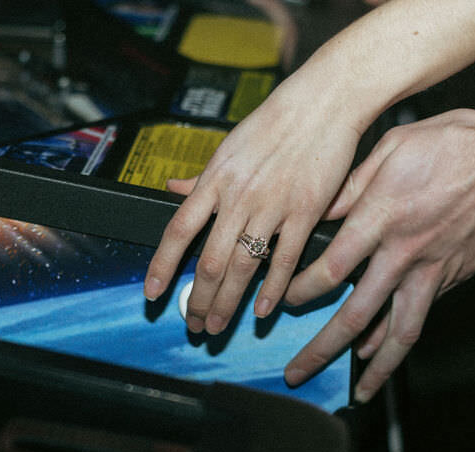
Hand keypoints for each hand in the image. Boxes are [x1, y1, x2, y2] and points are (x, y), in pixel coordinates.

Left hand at [143, 51, 373, 334]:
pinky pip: (284, 259)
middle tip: (193, 325)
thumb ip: (201, 178)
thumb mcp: (228, 146)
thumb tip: (172, 189)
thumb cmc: (275, 122)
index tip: (152, 294)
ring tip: (217, 326)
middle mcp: (238, 196)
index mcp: (215, 179)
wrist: (323, 102)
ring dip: (227, 302)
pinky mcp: (306, 212)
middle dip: (197, 299)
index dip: (161, 265)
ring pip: (242, 266)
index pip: (178, 230)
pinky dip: (272, 289)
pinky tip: (263, 310)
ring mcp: (272, 206)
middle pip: (209, 260)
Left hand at [282, 107, 474, 401]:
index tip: (283, 302)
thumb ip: (353, 184)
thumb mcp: (394, 146)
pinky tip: (386, 347)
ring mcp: (435, 268)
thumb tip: (323, 208)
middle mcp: (405, 252)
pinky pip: (424, 312)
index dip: (301, 291)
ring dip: (376, 367)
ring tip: (359, 391)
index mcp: (382, 217)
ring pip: (400, 330)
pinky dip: (402, 334)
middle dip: (321, 350)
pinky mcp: (458, 274)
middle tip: (297, 372)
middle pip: (356, 315)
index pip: (330, 269)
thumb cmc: (460, 141)